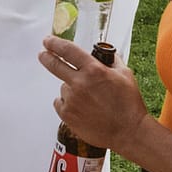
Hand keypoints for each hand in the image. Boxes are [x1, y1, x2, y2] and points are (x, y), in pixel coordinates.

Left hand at [38, 35, 148, 157]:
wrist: (127, 131)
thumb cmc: (128, 104)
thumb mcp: (125, 74)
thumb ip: (111, 61)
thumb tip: (103, 54)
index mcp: (94, 70)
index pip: (68, 51)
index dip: (55, 43)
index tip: (48, 40)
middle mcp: (80, 84)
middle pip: (55, 65)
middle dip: (46, 57)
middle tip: (42, 54)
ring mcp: (71, 100)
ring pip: (63, 87)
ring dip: (71, 89)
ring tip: (90, 100)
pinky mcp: (67, 115)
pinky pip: (60, 103)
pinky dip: (68, 103)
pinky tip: (83, 108)